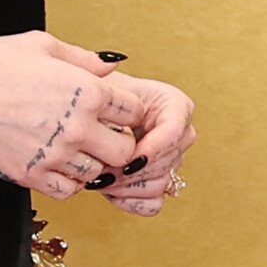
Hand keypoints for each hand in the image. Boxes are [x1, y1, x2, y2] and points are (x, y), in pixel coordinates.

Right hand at [0, 32, 152, 198]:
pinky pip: (68, 191)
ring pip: (97, 174)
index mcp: (86, 91)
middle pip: (124, 151)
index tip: (112, 111)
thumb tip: (110, 68)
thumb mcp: (42, 46)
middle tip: (100, 136)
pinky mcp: (32, 175)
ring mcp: (55, 155)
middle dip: (117, 143)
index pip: (133, 111)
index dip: (125, 110)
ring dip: (91, 163)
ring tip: (75, 149)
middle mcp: (77, 127)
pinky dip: (68, 181)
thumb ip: (83, 59)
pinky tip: (57, 165)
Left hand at [89, 74, 196, 214]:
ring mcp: (171, 160)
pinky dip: (130, 202)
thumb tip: (112, 63)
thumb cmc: (93, 95)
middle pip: (168, 162)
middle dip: (131, 169)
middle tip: (102, 168)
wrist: (87, 118)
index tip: (129, 157)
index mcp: (175, 104)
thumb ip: (102, 69)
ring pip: (160, 184)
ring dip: (127, 187)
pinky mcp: (159, 182)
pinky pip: (153, 203)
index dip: (152, 148)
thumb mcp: (97, 80)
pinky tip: (110, 192)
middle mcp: (179, 133)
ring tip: (100, 178)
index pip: (173, 131)